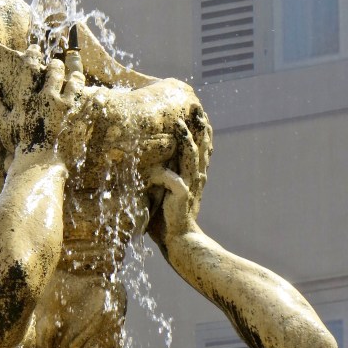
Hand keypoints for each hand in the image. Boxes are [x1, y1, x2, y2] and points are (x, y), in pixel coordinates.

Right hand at [0, 45, 85, 160]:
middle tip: (56, 65)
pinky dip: (95, 97)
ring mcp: (68, 108)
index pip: (30, 64)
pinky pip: (94, 100)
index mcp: (29, 97)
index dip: (33, 53)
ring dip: (75, 76)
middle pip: (56, 69)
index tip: (35, 50)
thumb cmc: (19, 147)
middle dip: (56, 65)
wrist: (40, 168)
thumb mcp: (3, 124)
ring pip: (76, 80)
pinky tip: (95, 94)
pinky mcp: (82, 118)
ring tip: (74, 77)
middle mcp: (49, 98)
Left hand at [146, 113, 211, 242]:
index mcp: (194, 176)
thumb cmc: (167, 221)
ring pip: (193, 154)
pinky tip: (164, 156)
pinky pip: (176, 173)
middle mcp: (196, 177)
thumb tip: (145, 165)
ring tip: (182, 119)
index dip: (201, 132)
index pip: (202, 149)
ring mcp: (191, 184)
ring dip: (188, 136)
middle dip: (199, 126)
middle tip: (196, 107)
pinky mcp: (183, 193)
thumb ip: (159, 179)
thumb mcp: (162, 194)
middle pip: (202, 146)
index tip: (198, 115)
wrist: (178, 240)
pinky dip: (168, 165)